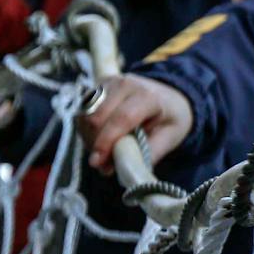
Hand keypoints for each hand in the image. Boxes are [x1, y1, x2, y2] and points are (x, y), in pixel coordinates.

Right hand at [78, 74, 193, 172]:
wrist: (169, 94)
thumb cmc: (170, 117)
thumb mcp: (171, 136)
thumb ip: (149, 152)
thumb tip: (124, 169)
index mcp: (148, 96)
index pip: (121, 118)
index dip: (107, 142)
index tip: (98, 162)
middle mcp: (125, 85)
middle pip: (97, 117)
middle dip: (96, 144)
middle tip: (104, 164)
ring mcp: (108, 84)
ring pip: (85, 115)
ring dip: (89, 139)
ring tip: (105, 152)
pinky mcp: (96, 87)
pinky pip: (82, 112)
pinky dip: (87, 131)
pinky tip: (100, 140)